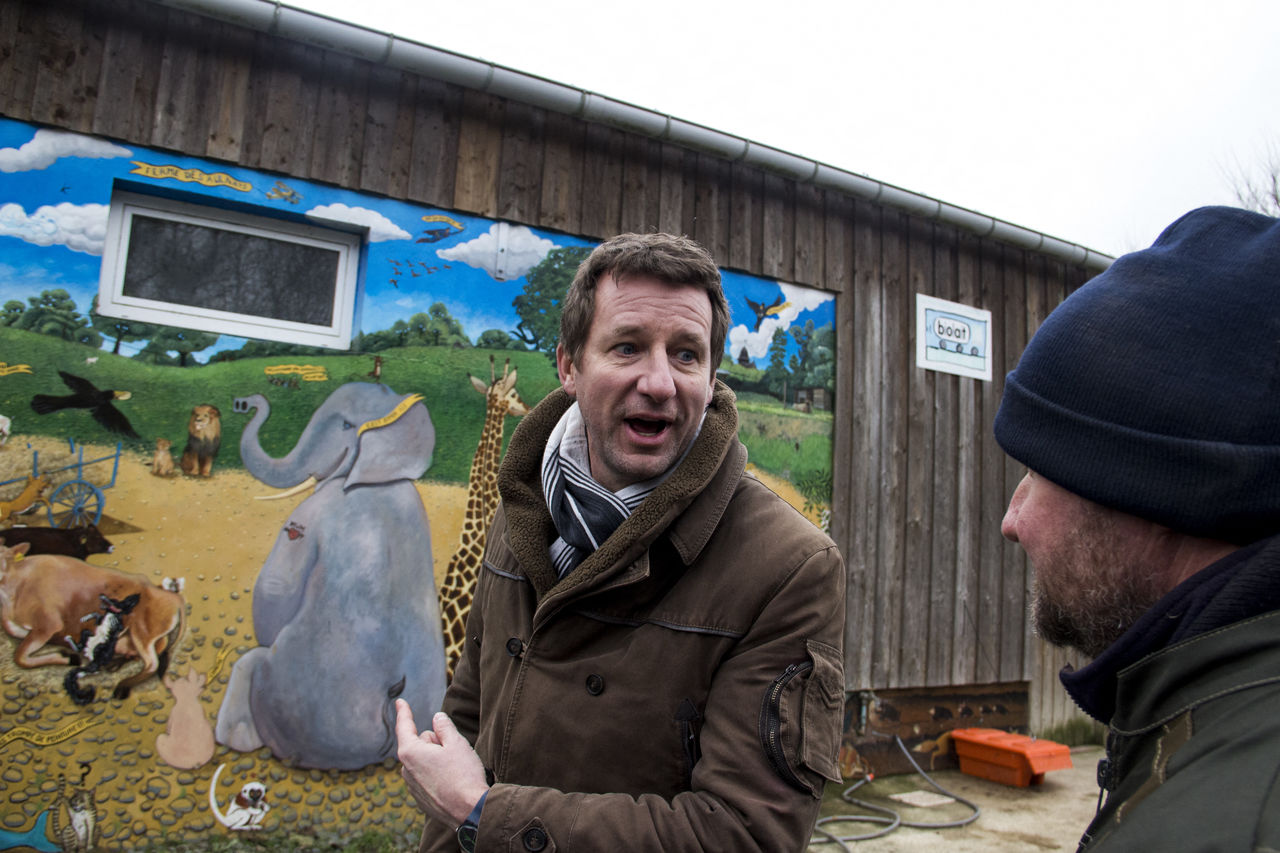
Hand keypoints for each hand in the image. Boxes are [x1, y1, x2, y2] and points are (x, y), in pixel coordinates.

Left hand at [394, 699, 489, 825]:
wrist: (470, 812)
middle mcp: (406, 769)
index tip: (400, 701)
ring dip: (437, 759)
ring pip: (425, 761)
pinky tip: (453, 782)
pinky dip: (438, 775)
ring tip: (456, 769)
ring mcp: (412, 786)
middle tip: (455, 751)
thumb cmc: (463, 775)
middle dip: (435, 742)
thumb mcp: (456, 743)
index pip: (404, 726)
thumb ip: (444, 727)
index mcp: (410, 752)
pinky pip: (428, 777)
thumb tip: (437, 718)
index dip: (404, 711)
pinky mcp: (420, 799)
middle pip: (421, 744)